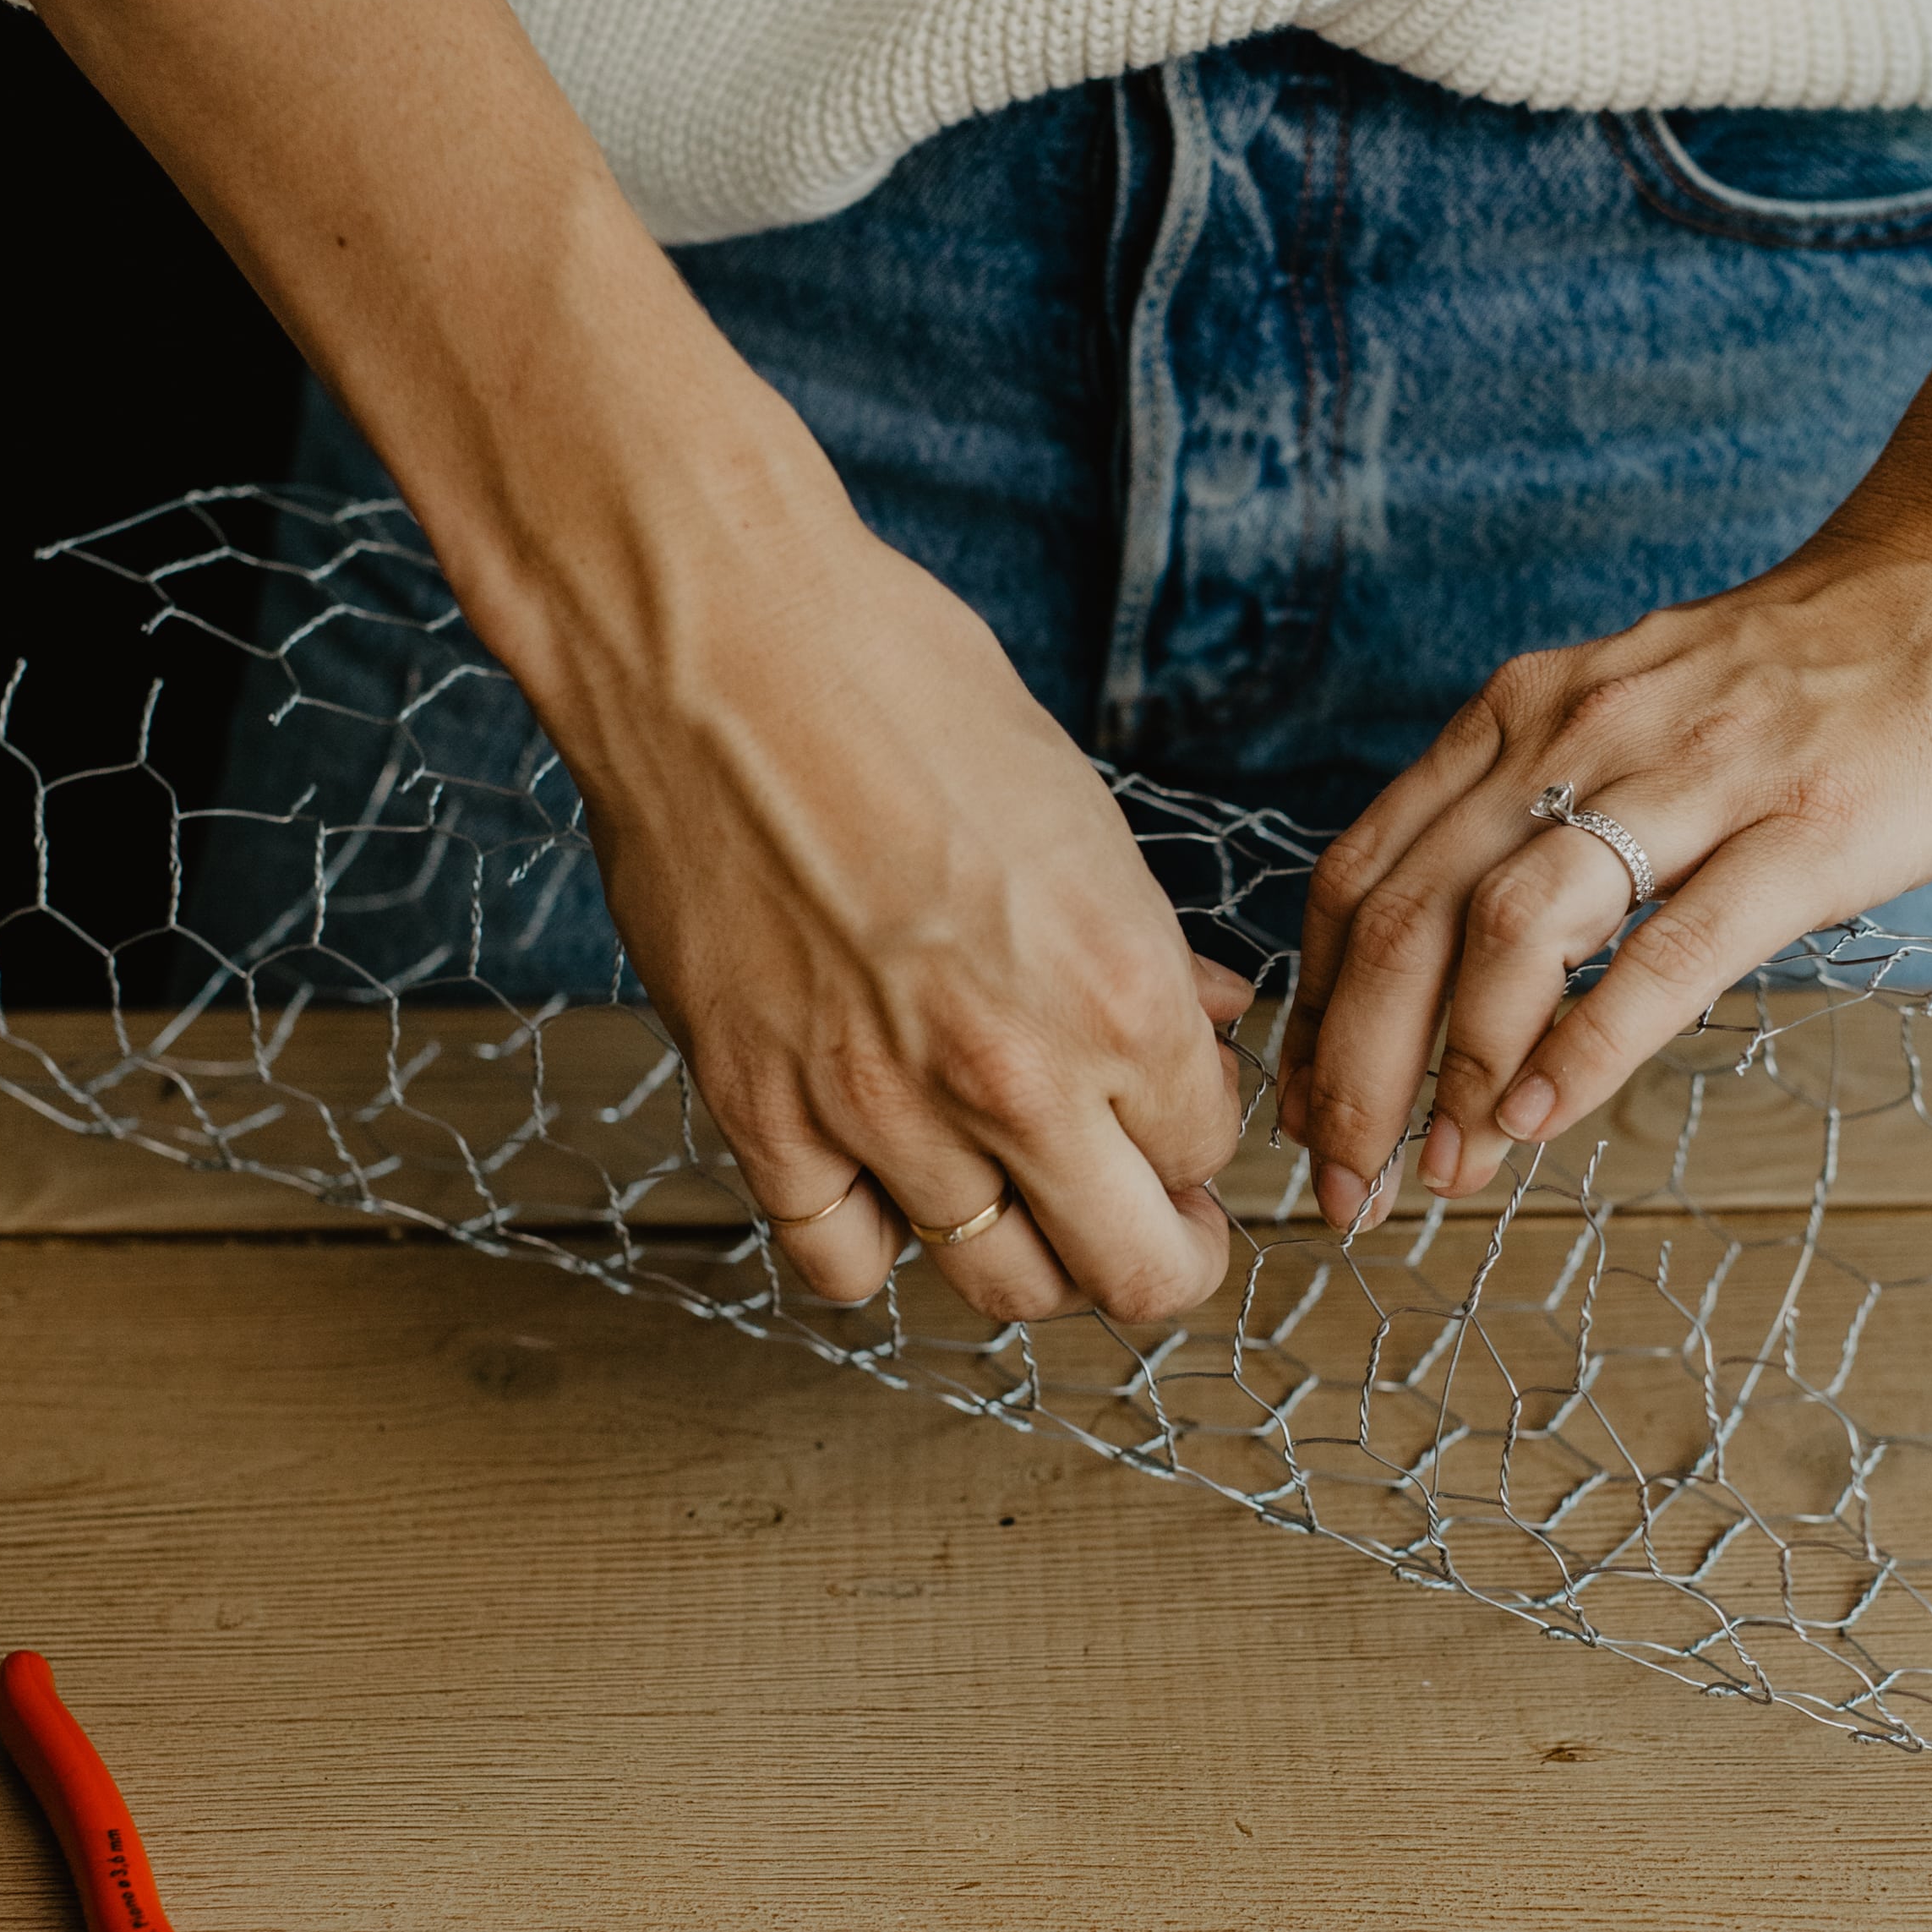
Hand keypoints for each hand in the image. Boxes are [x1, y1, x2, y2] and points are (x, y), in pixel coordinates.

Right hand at [550, 435, 1250, 1323]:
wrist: (719, 646)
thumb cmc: (904, 690)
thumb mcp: (1078, 813)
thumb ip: (1149, 950)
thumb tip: (1211, 1019)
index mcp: (1118, 992)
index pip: (1204, 1152)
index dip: (1194, 1137)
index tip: (1169, 1113)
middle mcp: (1013, 1076)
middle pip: (1131, 1275)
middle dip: (1157, 1254)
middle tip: (1140, 1213)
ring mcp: (879, 1110)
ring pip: (997, 1284)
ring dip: (1027, 1250)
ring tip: (1017, 1190)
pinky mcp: (760, 1113)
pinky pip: (842, 1263)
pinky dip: (878, 1242)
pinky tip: (884, 1178)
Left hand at [1277, 501, 1931, 1226]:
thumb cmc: (1820, 666)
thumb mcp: (1636, 716)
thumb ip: (1553, 811)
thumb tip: (1472, 952)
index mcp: (1525, 715)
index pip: (1366, 874)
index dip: (1318, 1011)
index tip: (1305, 1114)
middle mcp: (1578, 737)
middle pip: (1408, 915)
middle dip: (1354, 1068)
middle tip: (1345, 1182)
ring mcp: (1692, 781)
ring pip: (1510, 932)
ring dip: (1455, 1068)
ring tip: (1444, 1169)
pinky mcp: (1801, 830)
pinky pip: (1668, 950)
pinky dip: (1587, 1043)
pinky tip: (1543, 1116)